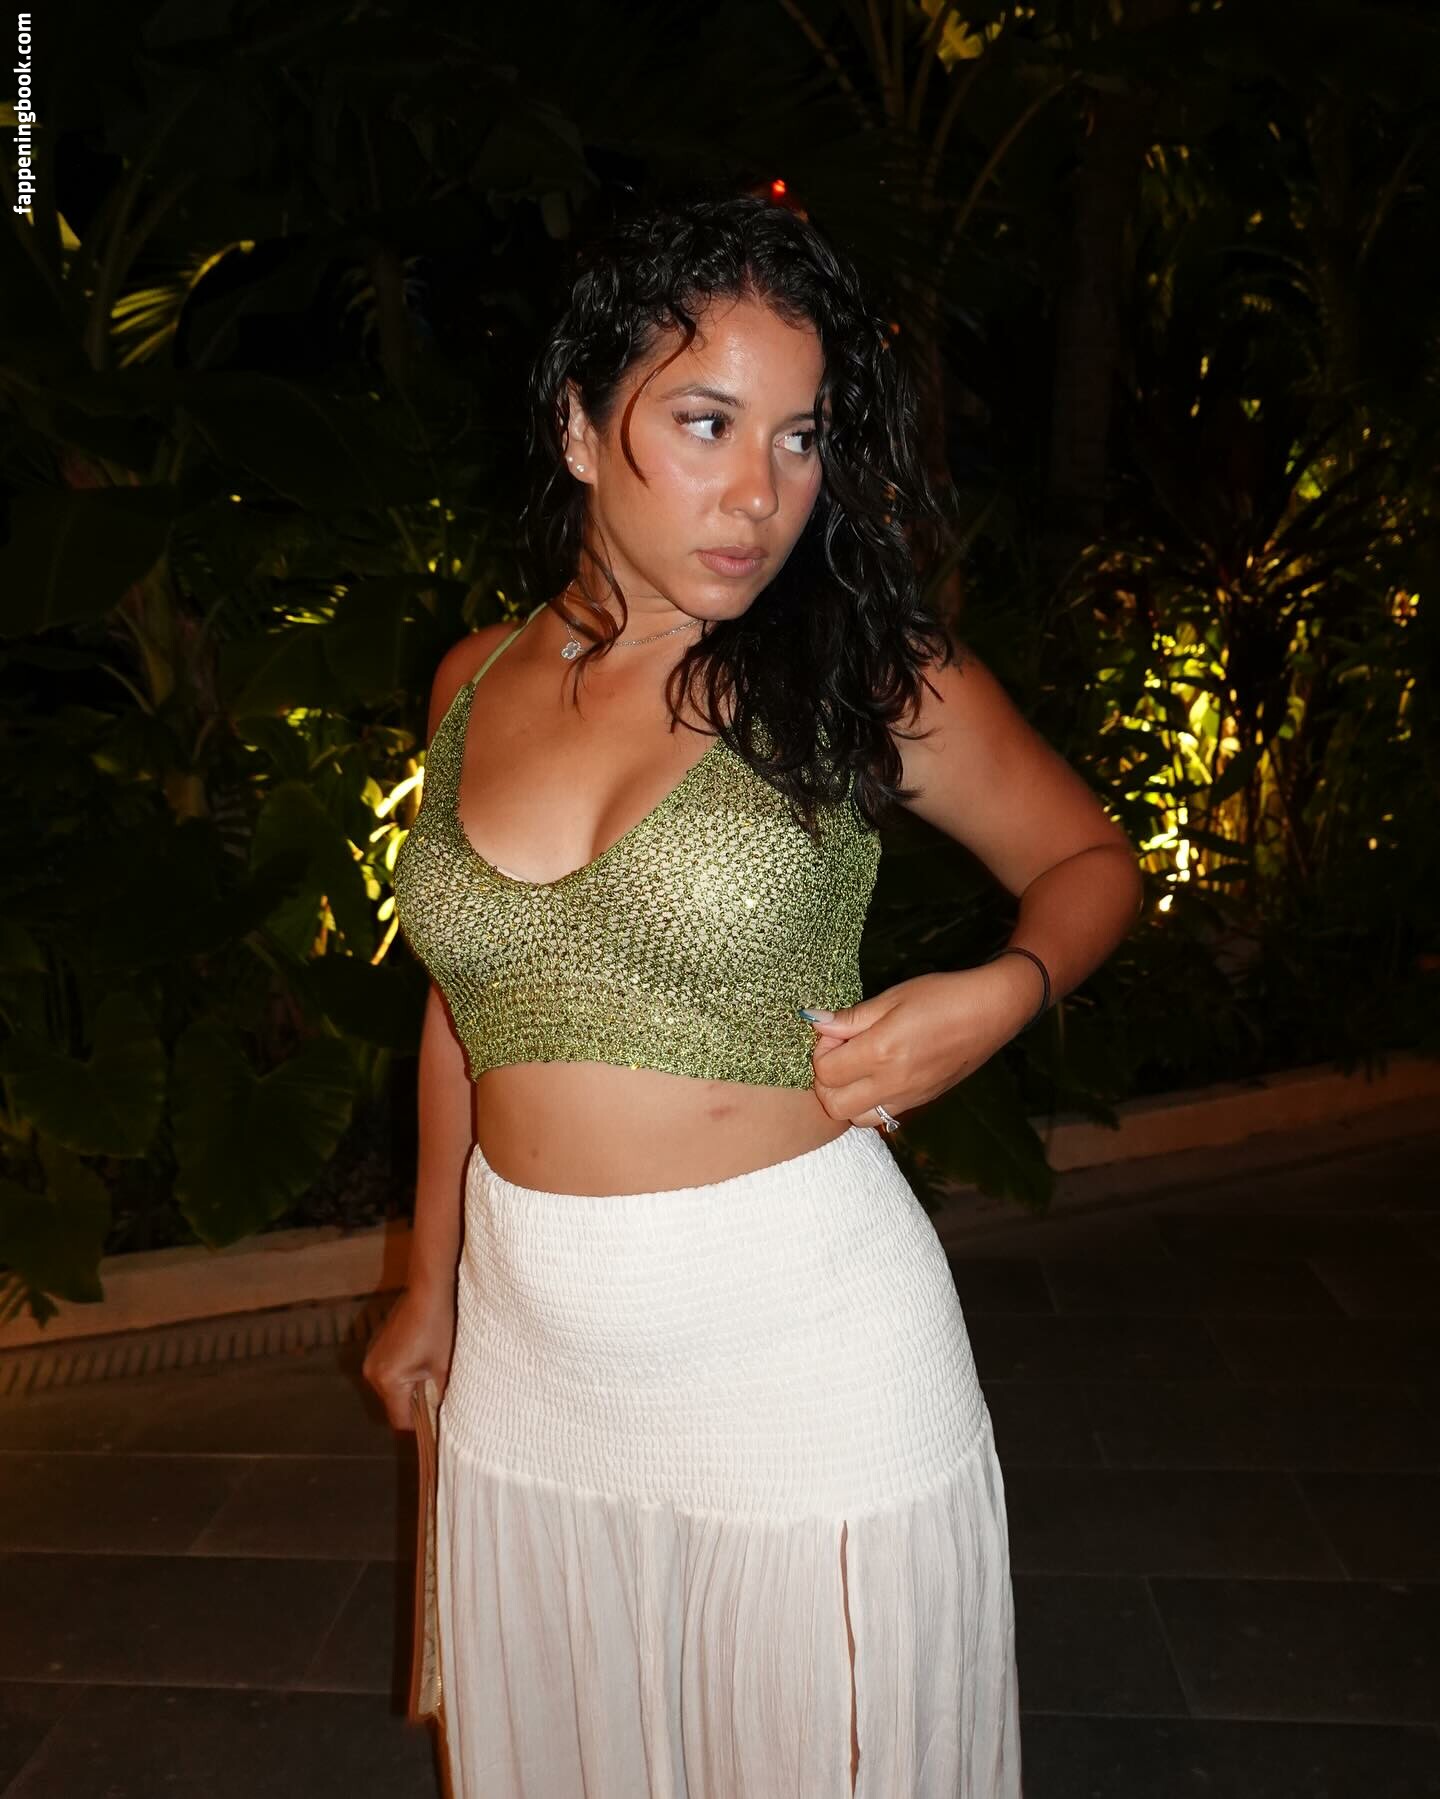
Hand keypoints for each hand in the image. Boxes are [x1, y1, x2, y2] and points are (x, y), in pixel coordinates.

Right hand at [361, 1283, 456, 1432]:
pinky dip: (402, 1372)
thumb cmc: (437, 1327)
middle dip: (414, 1403)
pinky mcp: (375, 1347)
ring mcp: (371, 1358)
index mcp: (388, 1380)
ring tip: (429, 1372)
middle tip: (437, 1393)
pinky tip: (420, 1358)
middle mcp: (372, 1372)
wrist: (428, 1292)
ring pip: (390, 1388)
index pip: (400, 1420)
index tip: (435, 1421)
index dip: (419, 1425)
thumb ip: (441, 1397)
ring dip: (408, 1387)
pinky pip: (387, 1371)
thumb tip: (443, 1416)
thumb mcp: (443, 1368)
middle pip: (393, 1405)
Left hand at [800, 964, 1038, 1131]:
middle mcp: (893, 1083)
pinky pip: (881, 1116)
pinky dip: (869, 1102)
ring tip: (858, 1066)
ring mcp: (909, 1097)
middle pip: (833, 1105)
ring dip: (846, 1096)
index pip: (825, 1072)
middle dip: (826, 1081)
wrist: (990, 1012)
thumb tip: (814, 1023)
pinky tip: (878, 1075)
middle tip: (840, 1053)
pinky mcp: (921, 1102)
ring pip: (856, 1118)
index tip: (834, 1032)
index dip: (821, 1051)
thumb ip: (851, 1018)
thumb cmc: (941, 996)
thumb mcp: (892, 998)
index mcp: (881, 1052)